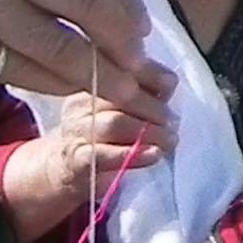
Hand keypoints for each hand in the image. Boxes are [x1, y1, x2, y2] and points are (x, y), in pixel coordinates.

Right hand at [0, 92, 170, 242]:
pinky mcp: (77, 160)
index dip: (150, 78)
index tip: (169, 86)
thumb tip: (168, 82)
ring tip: (170, 139)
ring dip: (149, 132)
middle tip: (174, 121)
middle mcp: (80, 104)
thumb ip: (143, 94)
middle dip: (154, 109)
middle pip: (119, 97)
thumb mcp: (122, 109)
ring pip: (113, 123)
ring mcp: (77, 132)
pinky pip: (103, 154)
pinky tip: (154, 154)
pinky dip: (133, 154)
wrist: (68, 169)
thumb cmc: (105, 136)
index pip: (121, 73)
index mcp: (91, 85)